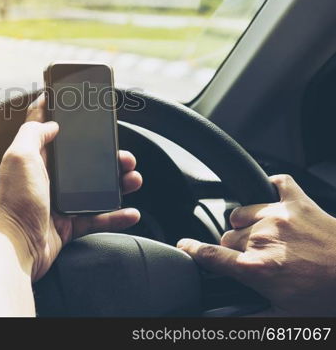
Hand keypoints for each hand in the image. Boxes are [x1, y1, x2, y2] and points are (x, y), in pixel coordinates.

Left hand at [0, 94, 141, 280]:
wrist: (18, 246)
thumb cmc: (15, 201)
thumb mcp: (19, 156)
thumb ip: (33, 133)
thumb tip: (50, 122)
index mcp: (35, 158)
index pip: (47, 130)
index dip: (60, 116)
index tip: (79, 106)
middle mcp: (48, 178)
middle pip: (82, 161)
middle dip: (107, 156)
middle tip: (123, 155)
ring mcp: (60, 202)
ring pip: (96, 188)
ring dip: (118, 183)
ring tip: (133, 178)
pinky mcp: (69, 224)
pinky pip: (98, 218)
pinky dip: (116, 216)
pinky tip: (130, 211)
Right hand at [178, 175, 335, 315]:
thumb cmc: (328, 297)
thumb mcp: (287, 319)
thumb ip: (247, 319)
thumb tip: (217, 324)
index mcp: (256, 269)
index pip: (210, 256)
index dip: (192, 250)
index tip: (185, 246)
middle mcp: (262, 239)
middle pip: (227, 237)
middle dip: (236, 249)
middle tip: (258, 260)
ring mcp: (278, 216)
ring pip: (241, 213)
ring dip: (249, 224)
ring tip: (268, 237)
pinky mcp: (296, 201)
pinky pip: (274, 183)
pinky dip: (270, 189)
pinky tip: (273, 201)